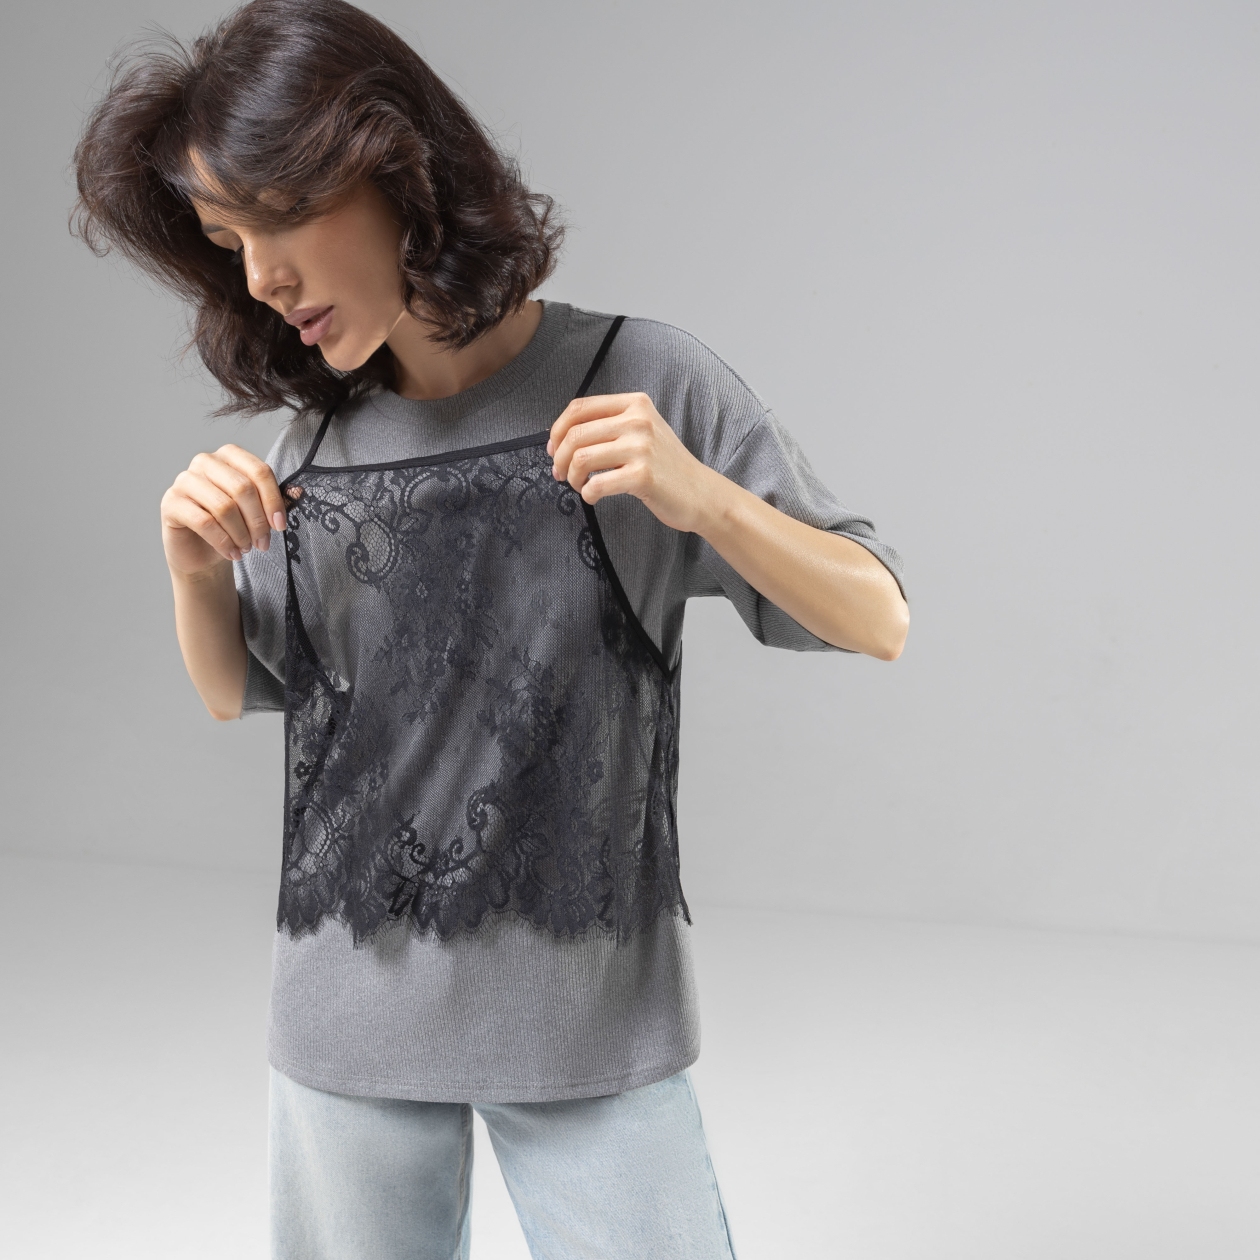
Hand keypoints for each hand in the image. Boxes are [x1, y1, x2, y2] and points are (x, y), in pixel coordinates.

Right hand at [161, 444, 287, 577]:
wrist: (203, 551)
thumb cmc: (233, 525)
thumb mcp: (259, 512)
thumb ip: (278, 500)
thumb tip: (299, 492)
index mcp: (230, 455)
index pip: (259, 471)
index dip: (273, 501)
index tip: (280, 526)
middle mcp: (205, 461)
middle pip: (242, 488)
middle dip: (258, 521)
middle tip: (263, 544)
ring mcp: (185, 480)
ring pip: (223, 507)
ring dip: (241, 534)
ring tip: (246, 549)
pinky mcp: (171, 502)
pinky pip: (203, 522)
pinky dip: (223, 542)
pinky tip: (232, 554)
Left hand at [547, 392, 718, 532]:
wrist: (700, 492)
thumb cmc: (666, 465)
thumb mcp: (644, 430)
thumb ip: (611, 424)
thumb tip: (563, 436)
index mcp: (635, 404)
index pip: (580, 408)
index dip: (557, 429)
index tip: (554, 448)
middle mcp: (638, 420)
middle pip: (575, 434)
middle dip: (560, 458)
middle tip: (561, 474)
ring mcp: (641, 447)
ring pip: (581, 458)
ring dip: (572, 477)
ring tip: (578, 486)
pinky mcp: (642, 476)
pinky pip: (596, 484)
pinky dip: (587, 494)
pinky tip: (593, 497)